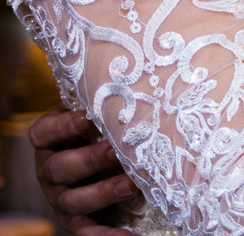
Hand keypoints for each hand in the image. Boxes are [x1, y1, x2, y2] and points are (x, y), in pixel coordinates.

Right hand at [28, 106, 137, 235]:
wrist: (104, 159)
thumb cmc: (104, 128)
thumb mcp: (98, 116)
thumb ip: (104, 106)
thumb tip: (136, 84)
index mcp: (51, 141)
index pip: (44, 133)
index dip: (63, 127)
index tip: (88, 118)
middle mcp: (50, 170)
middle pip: (60, 168)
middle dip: (90, 160)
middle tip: (117, 150)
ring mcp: (61, 196)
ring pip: (74, 199)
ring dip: (103, 192)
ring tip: (132, 184)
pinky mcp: (76, 219)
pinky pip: (85, 230)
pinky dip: (103, 235)